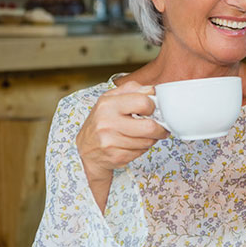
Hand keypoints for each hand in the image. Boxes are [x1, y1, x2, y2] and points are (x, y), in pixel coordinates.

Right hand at [76, 81, 169, 210]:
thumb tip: (153, 90)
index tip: (152, 110)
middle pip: (150, 127)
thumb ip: (132, 89)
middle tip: (160, 127)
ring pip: (148, 141)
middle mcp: (107, 123)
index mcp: (108, 104)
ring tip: (143, 135)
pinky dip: (142, 148)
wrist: (85, 149)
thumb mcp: (111, 99)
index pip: (143, 102)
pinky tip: (133, 144)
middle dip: (160, 128)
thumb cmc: (102, 121)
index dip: (153, 107)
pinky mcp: (116, 157)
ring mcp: (111, 142)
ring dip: (151, 139)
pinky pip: (141, 152)